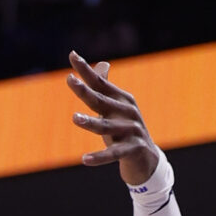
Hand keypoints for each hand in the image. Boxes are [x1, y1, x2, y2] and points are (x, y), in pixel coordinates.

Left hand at [67, 51, 160, 186]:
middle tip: (70, 80)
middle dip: (84, 90)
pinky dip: (99, 157)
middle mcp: (128, 112)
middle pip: (100, 101)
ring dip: (91, 123)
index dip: (86, 70)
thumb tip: (102, 64)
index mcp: (122, 99)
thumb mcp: (115, 109)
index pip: (100, 83)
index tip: (72, 55)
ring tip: (75, 118)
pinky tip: (84, 159)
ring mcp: (132, 130)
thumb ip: (105, 89)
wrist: (146, 158)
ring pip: (106, 127)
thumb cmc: (125, 130)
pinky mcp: (133, 149)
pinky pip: (113, 154)